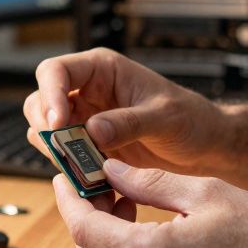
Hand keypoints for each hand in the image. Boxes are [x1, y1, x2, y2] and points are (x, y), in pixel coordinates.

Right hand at [25, 48, 228, 175]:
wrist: (206, 146)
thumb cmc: (192, 119)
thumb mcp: (166, 118)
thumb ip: (130, 122)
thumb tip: (93, 129)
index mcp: (103, 70)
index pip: (56, 71)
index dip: (49, 95)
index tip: (57, 125)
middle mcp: (88, 91)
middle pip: (41, 102)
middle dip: (47, 128)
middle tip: (65, 152)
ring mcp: (86, 119)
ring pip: (46, 131)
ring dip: (56, 151)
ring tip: (83, 166)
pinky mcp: (90, 145)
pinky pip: (64, 155)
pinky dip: (70, 167)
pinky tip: (93, 177)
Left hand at [53, 158, 247, 247]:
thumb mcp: (208, 192)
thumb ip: (151, 181)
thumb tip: (110, 169)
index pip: (84, 226)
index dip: (69, 197)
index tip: (65, 176)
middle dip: (85, 214)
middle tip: (95, 182)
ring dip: (106, 237)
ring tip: (125, 202)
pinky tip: (148, 231)